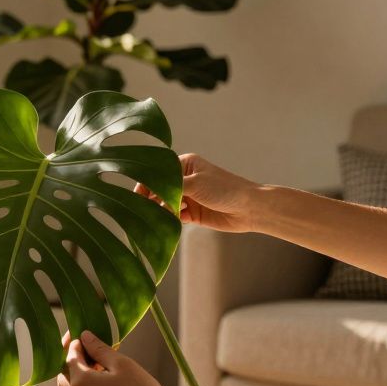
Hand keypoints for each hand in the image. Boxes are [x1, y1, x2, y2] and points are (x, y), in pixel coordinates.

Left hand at [56, 331, 188, 385]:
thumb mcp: (121, 364)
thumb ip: (99, 349)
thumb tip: (84, 336)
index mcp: (80, 383)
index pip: (69, 357)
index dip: (75, 343)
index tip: (83, 333)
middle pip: (64, 372)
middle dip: (72, 357)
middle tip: (86, 345)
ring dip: (78, 372)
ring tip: (96, 361)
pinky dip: (84, 385)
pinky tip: (101, 377)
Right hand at [136, 153, 261, 232]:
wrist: (250, 209)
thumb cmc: (225, 189)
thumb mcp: (195, 183)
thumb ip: (169, 187)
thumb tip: (147, 193)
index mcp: (184, 165)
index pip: (157, 172)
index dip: (146, 183)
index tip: (136, 196)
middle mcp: (184, 180)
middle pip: (159, 189)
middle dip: (152, 199)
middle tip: (146, 209)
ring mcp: (188, 197)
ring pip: (165, 205)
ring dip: (163, 210)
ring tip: (168, 214)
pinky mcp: (192, 214)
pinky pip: (174, 217)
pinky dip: (171, 220)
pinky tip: (177, 220)